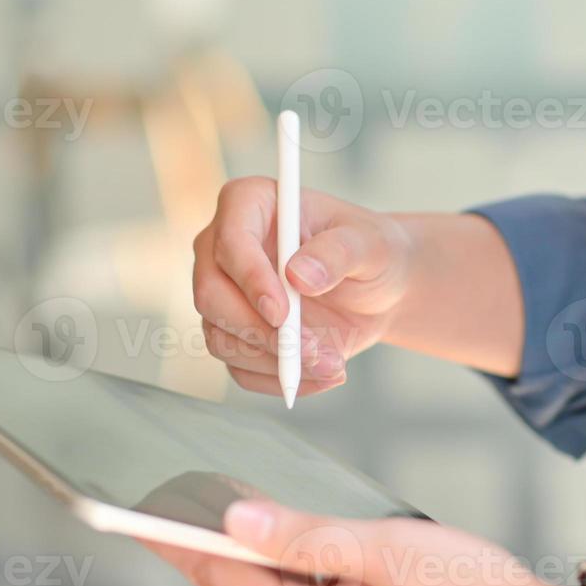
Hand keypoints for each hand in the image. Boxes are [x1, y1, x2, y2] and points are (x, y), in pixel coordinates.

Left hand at [148, 501, 585, 585]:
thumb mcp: (389, 550)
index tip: (139, 510)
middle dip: (247, 543)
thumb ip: (306, 537)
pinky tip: (363, 562)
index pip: (220, 581)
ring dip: (297, 563)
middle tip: (247, 485)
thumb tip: (236, 521)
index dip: (178, 539)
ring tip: (347, 528)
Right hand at [193, 178, 413, 399]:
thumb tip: (299, 275)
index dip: (250, 279)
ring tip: (334, 365)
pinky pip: (240, 368)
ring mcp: (224, 294)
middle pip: (211, 295)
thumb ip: (339, 252)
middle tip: (310, 352)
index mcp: (249, 205)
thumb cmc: (370, 252)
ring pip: (222, 338)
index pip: (231, 241)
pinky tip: (323, 375)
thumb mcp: (370, 244)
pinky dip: (280, 380)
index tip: (281, 313)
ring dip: (276, 362)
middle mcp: (224, 248)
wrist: (375, 290)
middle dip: (259, 331)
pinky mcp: (234, 334)